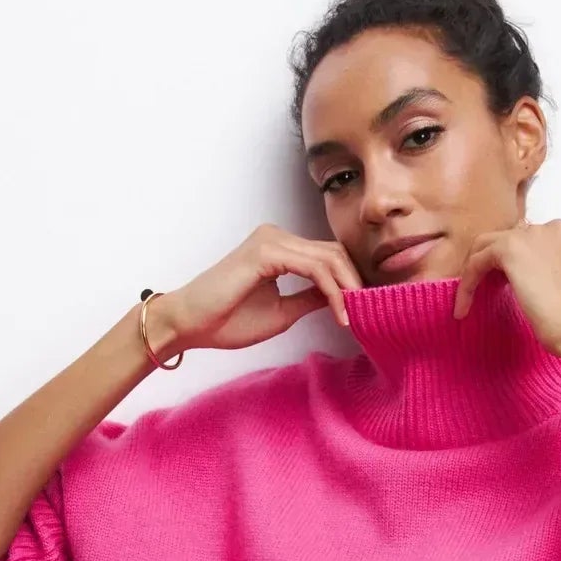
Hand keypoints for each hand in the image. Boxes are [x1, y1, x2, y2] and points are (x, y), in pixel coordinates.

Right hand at [150, 225, 363, 355]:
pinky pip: (313, 268)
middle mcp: (277, 237)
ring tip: (357, 316)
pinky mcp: (266, 252)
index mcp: (280, 249)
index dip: (350, 282)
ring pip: (328, 258)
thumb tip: (340, 297)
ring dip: (348, 288)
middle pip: (334, 253)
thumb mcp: (282, 311)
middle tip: (370, 312)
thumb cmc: (227, 320)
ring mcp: (271, 240)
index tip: (365, 310)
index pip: (328, 258)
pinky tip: (340, 312)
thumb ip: (310, 299)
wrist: (191, 323)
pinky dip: (332, 290)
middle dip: (355, 283)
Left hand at [451, 218, 560, 359]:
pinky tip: (463, 308)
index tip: (500, 287)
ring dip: (474, 273)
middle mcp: (550, 228)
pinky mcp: (510, 248)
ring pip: (487, 246)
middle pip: (506, 237)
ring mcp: (530, 234)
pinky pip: (476, 262)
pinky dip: (467, 284)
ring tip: (467, 301)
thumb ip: (544, 272)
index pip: (527, 240)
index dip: (510, 263)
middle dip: (489, 262)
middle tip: (479, 290)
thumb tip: (523, 278)